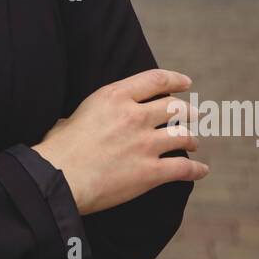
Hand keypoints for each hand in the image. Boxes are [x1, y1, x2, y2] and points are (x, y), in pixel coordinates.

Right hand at [33, 69, 206, 216]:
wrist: (57, 178)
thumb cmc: (57, 149)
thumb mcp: (73, 116)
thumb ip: (90, 114)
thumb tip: (82, 121)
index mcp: (114, 96)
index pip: (155, 80)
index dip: (175, 80)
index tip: (186, 83)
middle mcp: (134, 116)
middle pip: (174, 107)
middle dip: (188, 111)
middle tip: (194, 115)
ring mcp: (144, 144)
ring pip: (183, 136)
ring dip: (191, 140)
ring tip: (194, 143)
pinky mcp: (149, 172)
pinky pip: (183, 168)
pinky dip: (196, 170)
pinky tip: (201, 171)